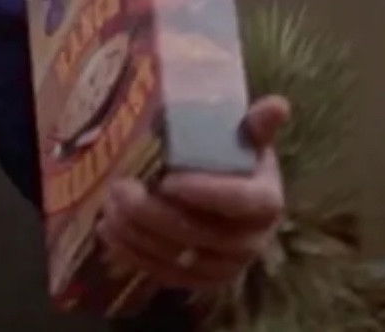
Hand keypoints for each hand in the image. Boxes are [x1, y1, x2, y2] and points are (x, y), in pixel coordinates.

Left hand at [96, 95, 289, 290]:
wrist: (230, 197)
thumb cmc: (233, 161)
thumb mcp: (245, 139)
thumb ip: (256, 125)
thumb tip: (277, 105)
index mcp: (266, 202)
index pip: (241, 201)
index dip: (205, 193)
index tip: (167, 179)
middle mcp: (252, 241)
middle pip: (200, 234)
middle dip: (152, 213)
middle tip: (119, 187)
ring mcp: (226, 265)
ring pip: (178, 258)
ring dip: (136, 233)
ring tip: (108, 206)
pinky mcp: (201, 280)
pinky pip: (165, 275)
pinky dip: (133, 254)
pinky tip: (107, 232)